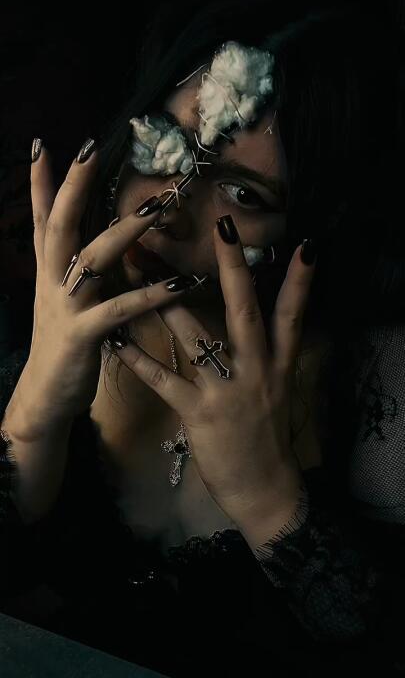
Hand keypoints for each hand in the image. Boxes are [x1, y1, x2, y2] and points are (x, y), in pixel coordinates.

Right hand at [23, 139, 191, 425]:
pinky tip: (179, 283)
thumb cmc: (63, 341)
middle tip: (91, 149)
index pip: (41, 218)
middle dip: (74, 186)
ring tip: (157, 207)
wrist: (45, 395)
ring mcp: (64, 307)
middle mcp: (51, 281)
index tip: (42, 145)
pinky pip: (119, 310)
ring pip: (91, 258)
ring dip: (124, 230)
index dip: (40, 183)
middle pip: (60, 225)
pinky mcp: (81, 336)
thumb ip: (79, 264)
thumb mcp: (64, 296)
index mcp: (48, 270)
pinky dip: (150, 295)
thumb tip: (99, 233)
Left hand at [115, 214, 315, 525]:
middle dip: (233, 270)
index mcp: (278, 365)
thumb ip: (265, 353)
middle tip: (220, 228)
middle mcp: (256, 371)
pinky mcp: (198, 415)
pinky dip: (138, 359)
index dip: (300, 281)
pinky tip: (116, 340)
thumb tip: (255, 317)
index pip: (293, 315)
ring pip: (196, 339)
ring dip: (167, 302)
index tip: (304, 244)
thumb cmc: (266, 436)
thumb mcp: (275, 390)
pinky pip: (164, 380)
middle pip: (246, 313)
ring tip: (145, 267)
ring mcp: (227, 392)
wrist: (264, 489)